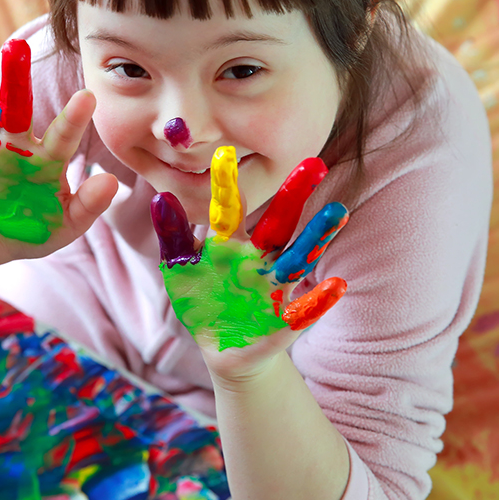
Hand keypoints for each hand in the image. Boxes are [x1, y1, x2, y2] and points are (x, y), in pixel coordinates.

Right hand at [0, 29, 117, 268]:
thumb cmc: (33, 230)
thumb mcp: (64, 226)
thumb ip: (88, 206)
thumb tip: (113, 182)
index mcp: (47, 160)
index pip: (63, 136)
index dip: (74, 118)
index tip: (88, 97)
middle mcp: (16, 145)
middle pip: (18, 106)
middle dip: (17, 78)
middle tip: (18, 47)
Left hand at [151, 148, 348, 381]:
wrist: (223, 347)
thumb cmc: (202, 301)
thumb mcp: (181, 270)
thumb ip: (174, 236)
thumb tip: (161, 197)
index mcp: (231, 243)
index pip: (231, 207)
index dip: (227, 183)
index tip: (225, 151)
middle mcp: (259, 257)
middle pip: (279, 222)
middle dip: (294, 195)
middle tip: (314, 163)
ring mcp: (275, 286)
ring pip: (299, 257)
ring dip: (317, 236)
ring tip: (337, 211)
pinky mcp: (286, 320)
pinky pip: (305, 308)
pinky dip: (320, 299)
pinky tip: (337, 285)